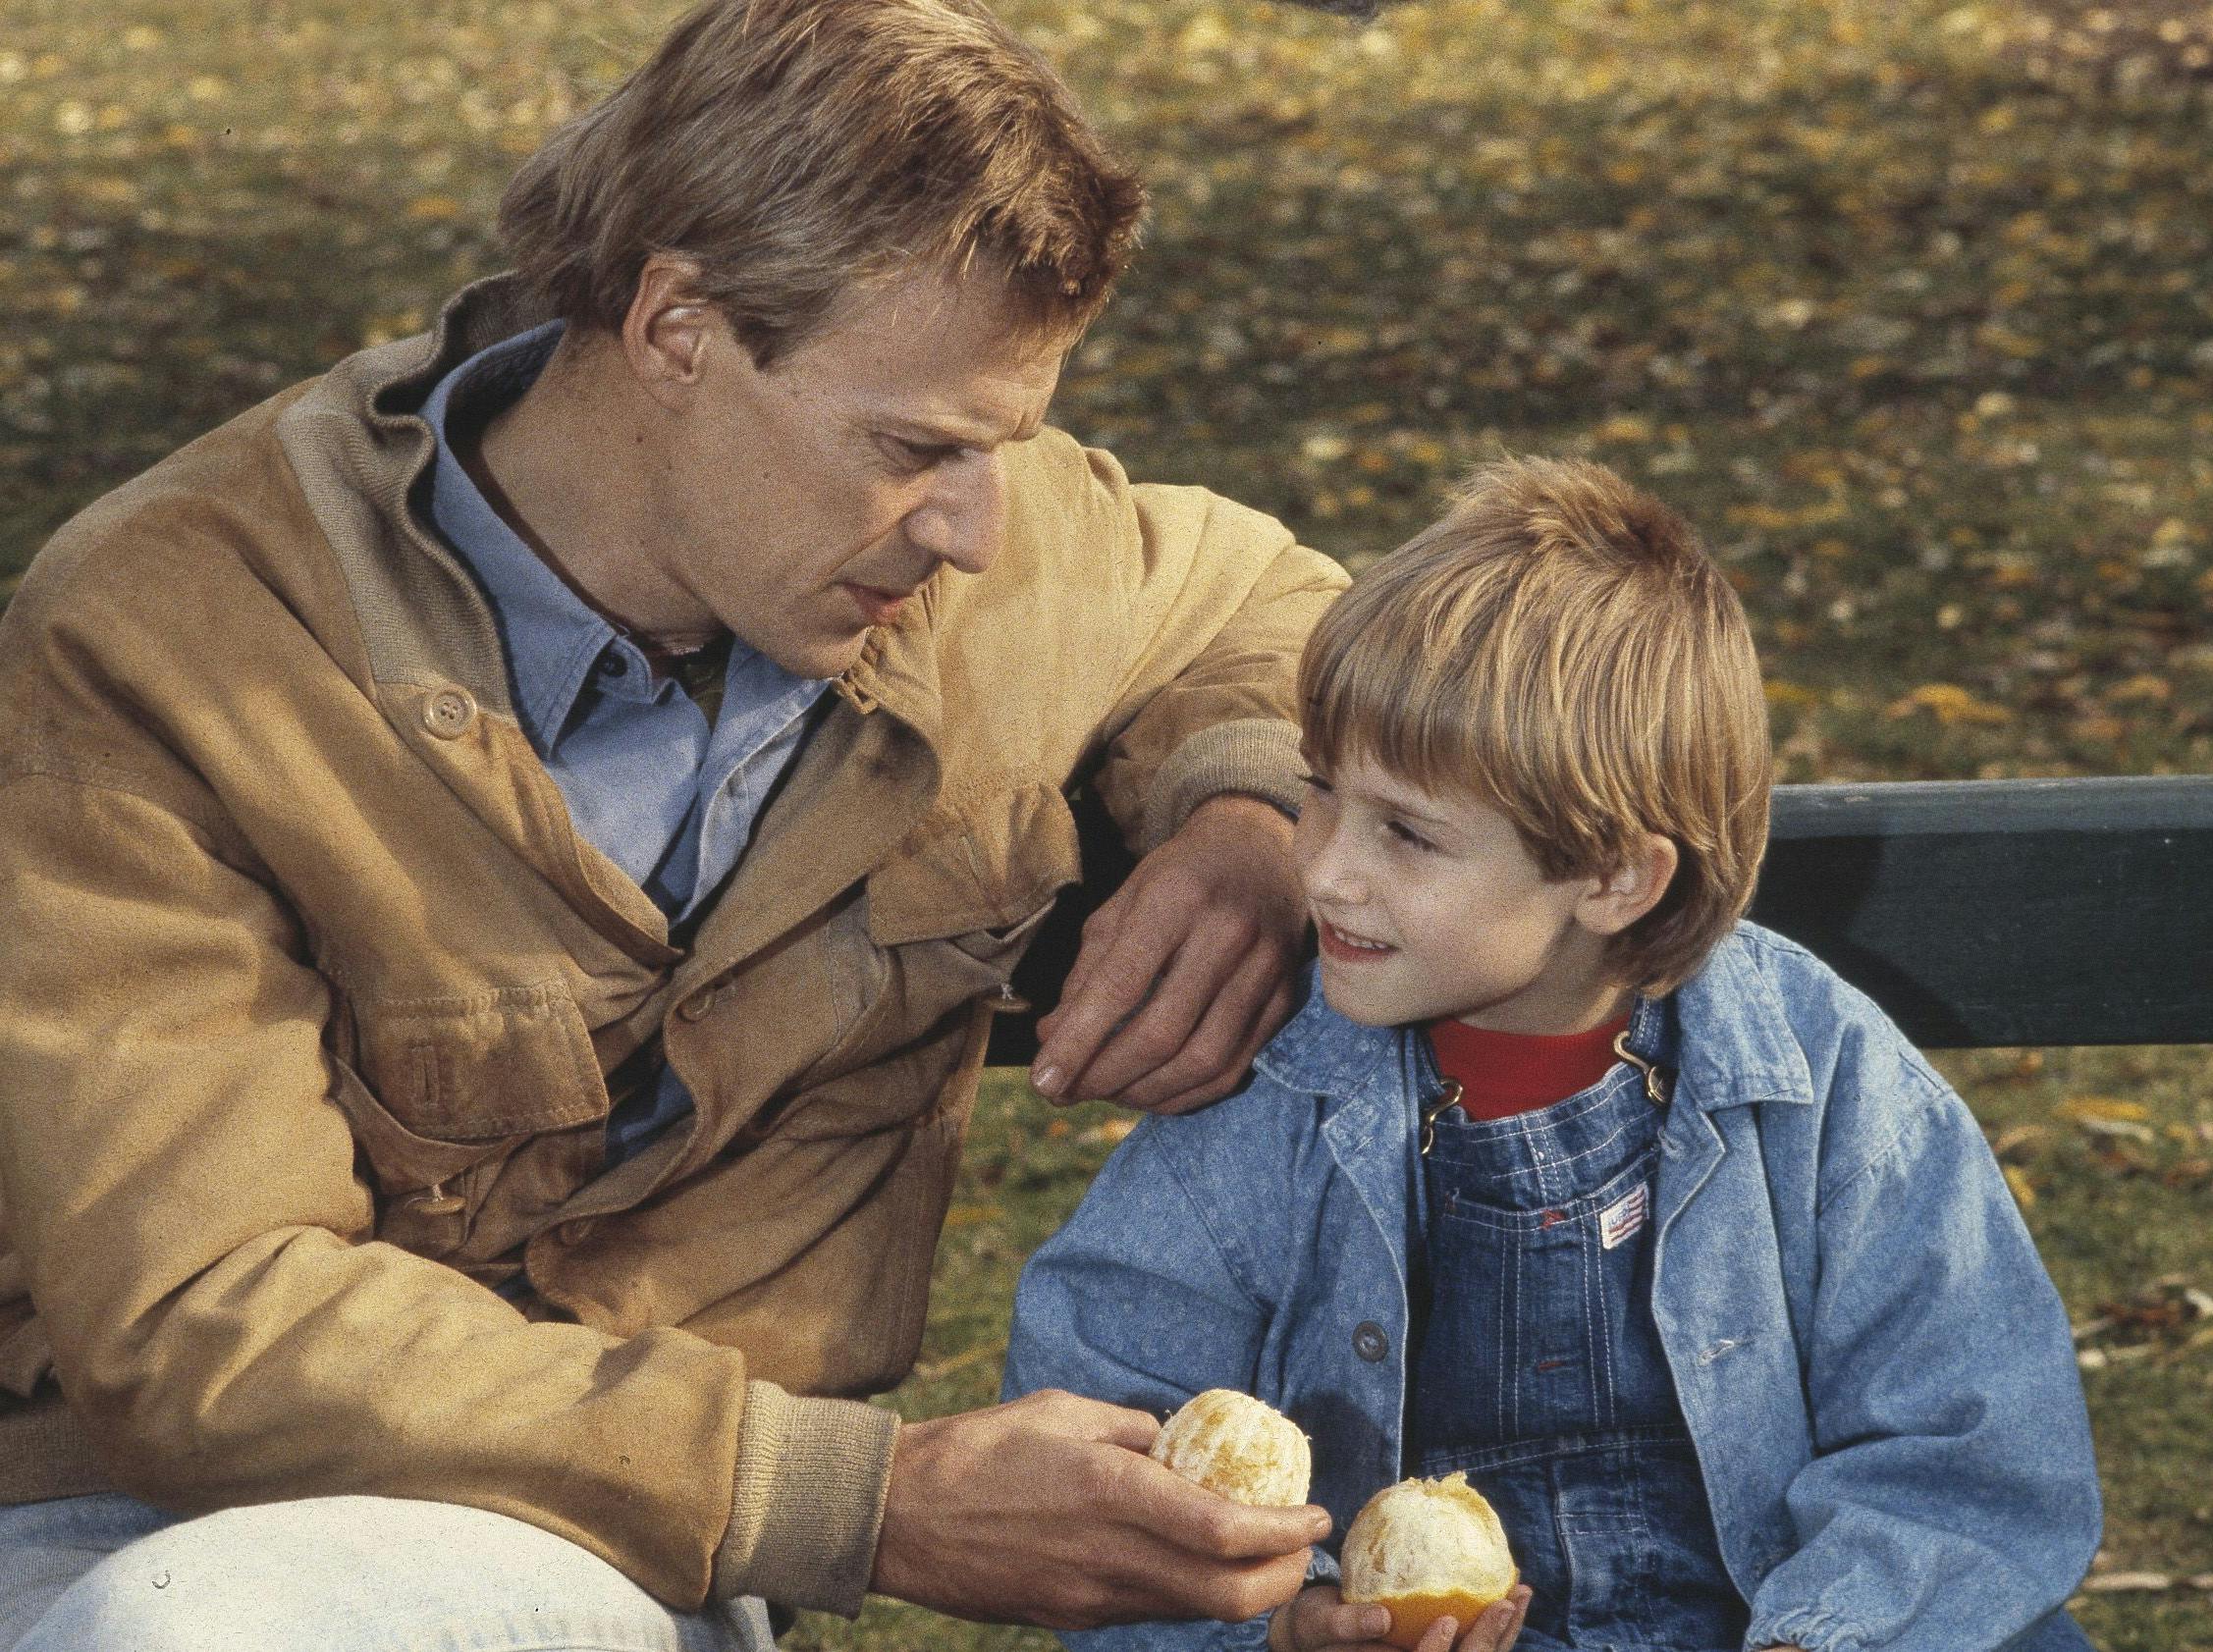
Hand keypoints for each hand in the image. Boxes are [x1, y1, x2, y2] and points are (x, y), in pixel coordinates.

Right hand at [870, 1388, 1328, 1629]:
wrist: (901, 1516)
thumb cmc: (979, 1448)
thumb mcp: (1063, 1410)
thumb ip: (1130, 1426)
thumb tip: (1179, 1437)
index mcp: (1111, 1490)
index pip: (1224, 1530)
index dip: (1284, 1530)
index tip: (1315, 1512)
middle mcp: (1111, 1553)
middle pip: (1229, 1594)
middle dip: (1284, 1576)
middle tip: (1302, 1546)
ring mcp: (1092, 1595)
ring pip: (1195, 1610)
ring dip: (1243, 1589)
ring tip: (1261, 1552)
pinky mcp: (1073, 1615)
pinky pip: (1153, 1610)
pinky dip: (1190, 1591)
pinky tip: (1192, 1559)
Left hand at [1030, 794, 1305, 1111]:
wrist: (1262, 852)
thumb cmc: (1179, 879)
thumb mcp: (1123, 904)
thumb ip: (1087, 972)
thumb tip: (1052, 1040)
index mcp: (1175, 897)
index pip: (1120, 985)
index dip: (1078, 1042)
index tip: (1043, 1082)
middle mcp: (1227, 932)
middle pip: (1162, 1032)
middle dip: (1106, 1076)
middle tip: (1068, 1094)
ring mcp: (1264, 968)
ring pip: (1202, 1060)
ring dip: (1145, 1093)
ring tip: (1107, 1094)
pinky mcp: (1286, 998)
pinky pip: (1234, 1067)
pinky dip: (1187, 1094)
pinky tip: (1153, 1094)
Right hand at [1268, 1582, 1533, 1651]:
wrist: (1319, 1635)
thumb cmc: (1318, 1627)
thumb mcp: (1322, 1624)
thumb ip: (1346, 1625)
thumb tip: (1383, 1617)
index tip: (1448, 1622)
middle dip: (1488, 1642)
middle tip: (1506, 1603)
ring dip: (1505, 1633)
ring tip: (1521, 1595)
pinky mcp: (1447, 1651)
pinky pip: (1477, 1645)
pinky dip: (1501, 1626)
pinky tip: (1514, 1595)